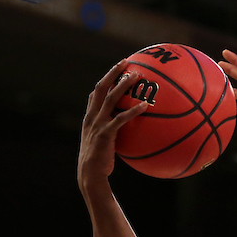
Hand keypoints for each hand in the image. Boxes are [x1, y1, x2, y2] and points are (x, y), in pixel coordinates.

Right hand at [78, 60, 146, 188]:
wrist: (90, 174)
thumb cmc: (100, 161)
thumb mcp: (103, 143)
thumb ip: (112, 132)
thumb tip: (130, 130)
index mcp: (90, 117)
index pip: (96, 93)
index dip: (106, 79)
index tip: (117, 69)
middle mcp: (91, 117)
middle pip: (101, 88)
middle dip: (113, 73)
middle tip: (126, 62)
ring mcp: (97, 124)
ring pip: (110, 98)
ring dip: (123, 85)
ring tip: (137, 76)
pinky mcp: (105, 133)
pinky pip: (120, 118)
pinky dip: (133, 110)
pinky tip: (145, 106)